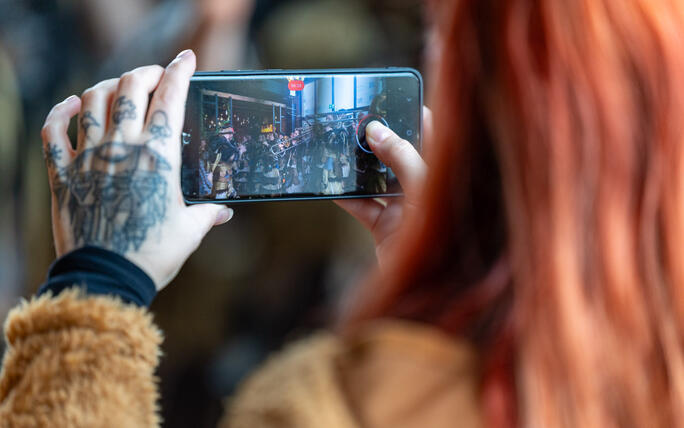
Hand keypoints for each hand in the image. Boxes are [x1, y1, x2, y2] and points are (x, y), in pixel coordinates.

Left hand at [41, 50, 231, 290]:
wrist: (107, 278)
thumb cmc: (152, 254)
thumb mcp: (188, 231)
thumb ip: (208, 214)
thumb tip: (225, 212)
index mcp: (158, 157)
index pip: (170, 98)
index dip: (180, 71)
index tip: (187, 59)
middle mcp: (122, 148)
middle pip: (129, 88)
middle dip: (145, 73)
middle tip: (154, 76)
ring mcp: (89, 157)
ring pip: (92, 100)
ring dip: (108, 86)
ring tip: (119, 88)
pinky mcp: (62, 174)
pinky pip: (53, 131)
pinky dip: (60, 112)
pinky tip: (71, 106)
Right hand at [335, 107, 430, 270]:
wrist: (435, 288)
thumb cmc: (446, 235)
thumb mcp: (425, 186)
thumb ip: (401, 156)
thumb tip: (376, 130)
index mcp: (446, 173)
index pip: (434, 135)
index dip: (415, 114)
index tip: (393, 98)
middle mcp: (427, 188)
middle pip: (401, 155)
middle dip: (380, 139)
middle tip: (357, 120)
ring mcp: (406, 208)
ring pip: (379, 179)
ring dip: (359, 167)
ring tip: (340, 146)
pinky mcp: (386, 228)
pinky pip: (363, 207)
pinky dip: (346, 197)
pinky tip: (331, 185)